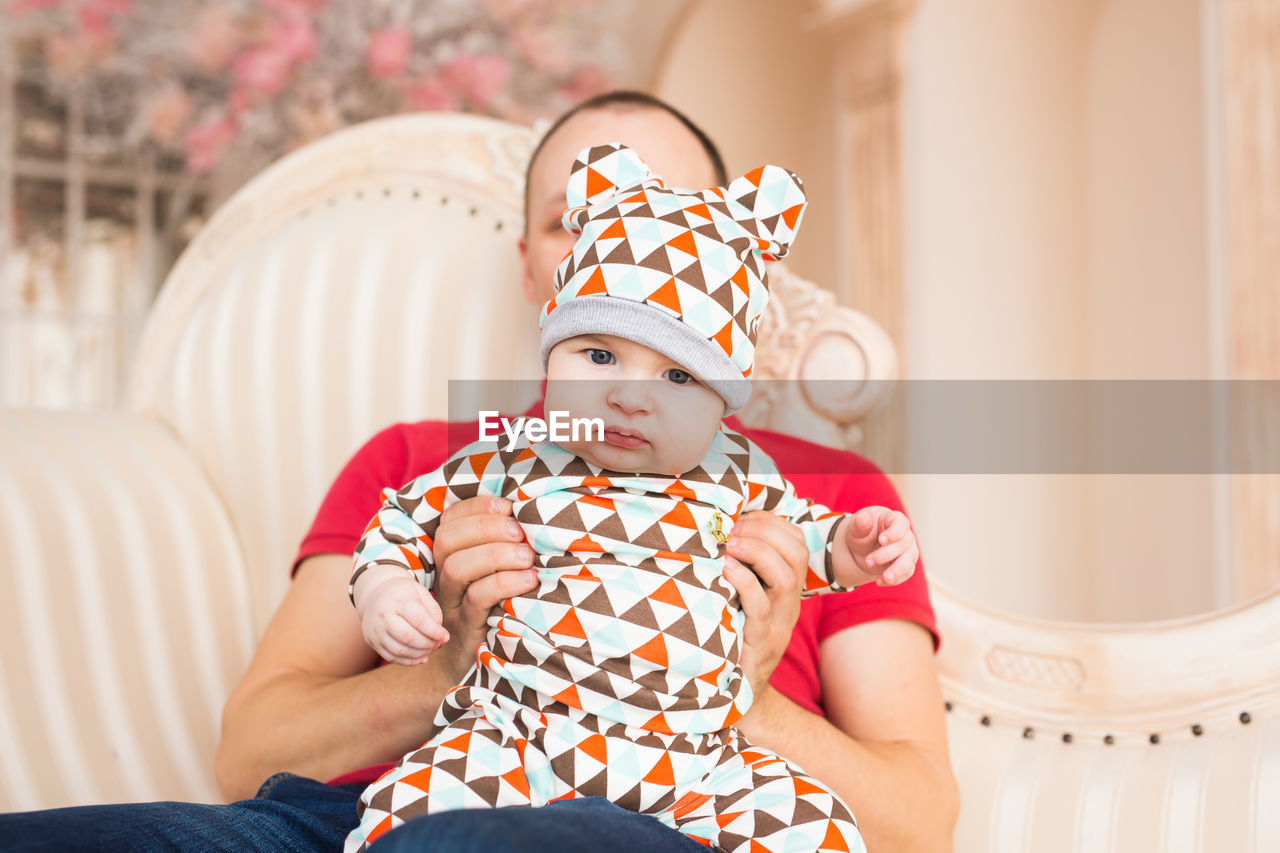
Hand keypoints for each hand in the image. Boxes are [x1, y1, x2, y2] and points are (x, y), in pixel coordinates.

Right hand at [357, 575, 449, 664]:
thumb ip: (433, 610)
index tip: (446, 637)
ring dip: (419, 654)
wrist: (374, 595)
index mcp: (398, 600)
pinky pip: (391, 657)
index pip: (419, 620)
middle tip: (438, 644)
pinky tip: (422, 657)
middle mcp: (383, 616)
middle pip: (408, 637)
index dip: (435, 632)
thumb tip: (440, 633)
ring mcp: (375, 630)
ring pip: (399, 650)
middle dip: (428, 644)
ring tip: (431, 649)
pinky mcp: (372, 641)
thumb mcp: (420, 592)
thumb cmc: (403, 594)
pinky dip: (409, 661)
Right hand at [431, 496, 537, 679]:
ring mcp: (452, 604)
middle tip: (520, 532)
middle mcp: (445, 578)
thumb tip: (536, 514)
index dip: (476, 507)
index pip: (450, 520)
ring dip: (495, 555)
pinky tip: (530, 581)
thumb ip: (506, 545)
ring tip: (528, 557)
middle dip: (485, 527)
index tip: (508, 505)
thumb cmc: (494, 610)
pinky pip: (476, 599)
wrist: (468, 667)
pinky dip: (504, 584)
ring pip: (457, 568)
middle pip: (447, 540)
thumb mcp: (495, 574)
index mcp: (452, 557)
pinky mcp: (466, 628)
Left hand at [720, 511, 808, 698]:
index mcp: (787, 587)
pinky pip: (760, 607)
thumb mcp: (742, 597)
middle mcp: (788, 602)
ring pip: (785, 577)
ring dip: (756, 552)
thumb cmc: (735, 635)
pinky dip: (743, 582)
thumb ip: (741, 568)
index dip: (772, 522)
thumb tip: (720, 529)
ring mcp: (778, 623)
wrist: (738, 690)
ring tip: (729, 546)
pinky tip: (725, 570)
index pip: (797, 542)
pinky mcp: (760, 642)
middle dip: (765, 531)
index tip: (742, 518)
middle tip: (732, 531)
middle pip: (796, 554)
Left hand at [843, 506, 917, 585]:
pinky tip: (879, 581)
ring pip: (909, 560)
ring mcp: (908, 550)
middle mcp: (905, 534)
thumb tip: (862, 517)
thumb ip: (860, 523)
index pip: (901, 524)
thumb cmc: (860, 533)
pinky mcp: (907, 565)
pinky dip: (894, 579)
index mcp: (893, 519)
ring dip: (897, 570)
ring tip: (883, 578)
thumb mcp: (856, 527)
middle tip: (868, 562)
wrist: (859, 549)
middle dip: (886, 555)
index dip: (894, 532)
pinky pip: (906, 573)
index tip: (881, 540)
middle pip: (904, 544)